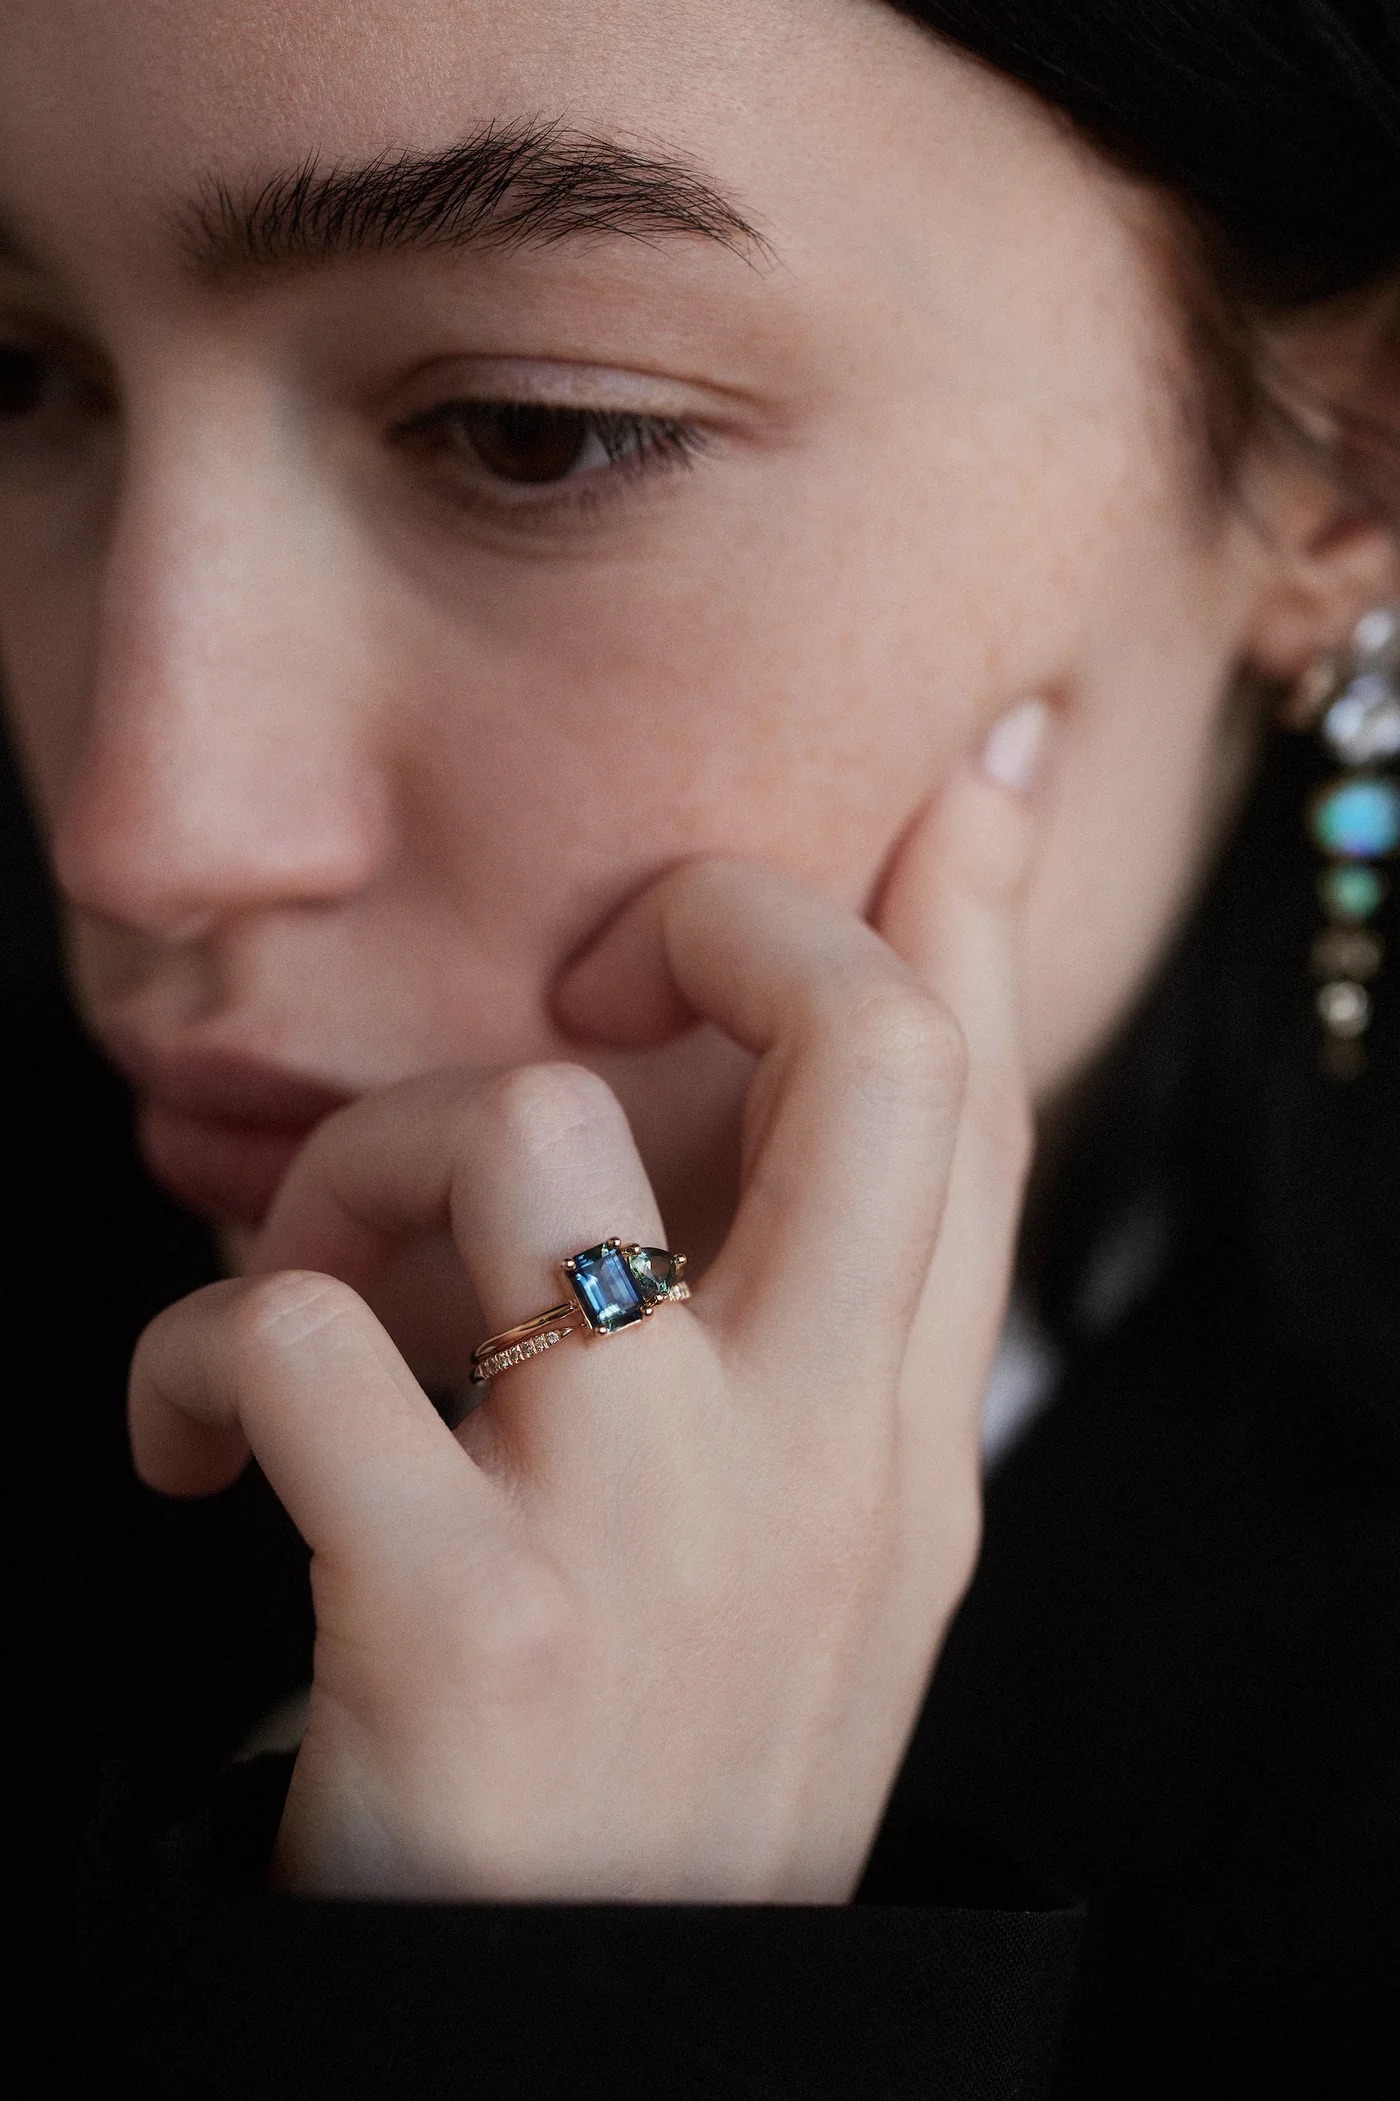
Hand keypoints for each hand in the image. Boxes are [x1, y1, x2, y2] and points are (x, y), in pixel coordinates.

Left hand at [129, 729, 1047, 1902]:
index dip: (977, 906)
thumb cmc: (677, 1773)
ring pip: (523, 1134)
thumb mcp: (820, 1565)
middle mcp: (819, 1458)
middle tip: (589, 974)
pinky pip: (293, 1335)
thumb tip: (797, 1156)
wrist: (584, 2062)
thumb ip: (828, 1347)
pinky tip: (200, 1442)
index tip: (969, 769)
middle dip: (723, 919)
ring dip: (368, 1160)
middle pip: (856, 1050)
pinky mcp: (466, 1619)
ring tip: (319, 1277)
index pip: (984, 1110)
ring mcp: (654, 1528)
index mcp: (904, 1443)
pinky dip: (197, 1351)